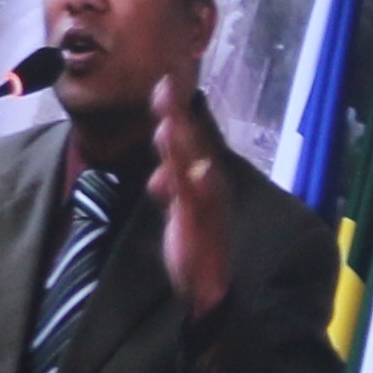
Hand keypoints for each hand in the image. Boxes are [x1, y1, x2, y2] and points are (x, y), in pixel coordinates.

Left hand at [149, 74, 236, 333]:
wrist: (208, 290)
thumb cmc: (195, 247)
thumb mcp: (181, 211)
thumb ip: (174, 186)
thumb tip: (164, 169)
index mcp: (197, 182)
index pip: (185, 142)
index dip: (176, 113)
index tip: (166, 82)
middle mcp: (205, 190)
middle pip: (191, 148)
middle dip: (179, 118)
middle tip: (167, 88)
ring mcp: (206, 209)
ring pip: (193, 172)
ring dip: (183, 148)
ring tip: (168, 124)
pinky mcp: (203, 229)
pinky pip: (199, 206)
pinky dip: (197, 188)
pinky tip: (194, 171)